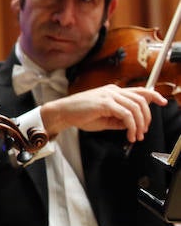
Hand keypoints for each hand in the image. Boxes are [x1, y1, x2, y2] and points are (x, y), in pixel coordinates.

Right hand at [40, 84, 166, 141]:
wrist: (62, 112)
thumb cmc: (79, 115)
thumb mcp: (104, 118)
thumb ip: (118, 119)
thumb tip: (132, 125)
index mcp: (112, 92)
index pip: (139, 90)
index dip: (154, 95)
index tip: (163, 102)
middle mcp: (112, 91)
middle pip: (141, 99)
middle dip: (147, 117)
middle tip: (144, 131)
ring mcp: (109, 96)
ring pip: (136, 108)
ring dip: (140, 124)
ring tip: (136, 136)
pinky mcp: (105, 103)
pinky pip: (126, 115)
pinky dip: (131, 127)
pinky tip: (129, 134)